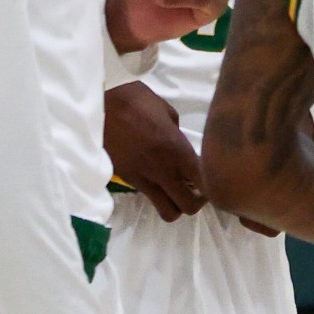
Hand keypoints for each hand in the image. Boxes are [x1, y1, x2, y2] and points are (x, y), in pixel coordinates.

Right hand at [104, 82, 205, 220]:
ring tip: (177, 190)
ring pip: (167, 212)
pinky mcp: (127, 180)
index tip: (211, 177)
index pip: (204, 183)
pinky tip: (158, 181)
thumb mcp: (168, 113)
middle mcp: (163, 171)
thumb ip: (178, 135)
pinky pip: (149, 198)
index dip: (212, 185)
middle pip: (189, 206)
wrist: (101, 104)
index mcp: (177, 150)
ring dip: (176, 205)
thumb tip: (181, 147)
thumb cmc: (138, 101)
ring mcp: (144, 179)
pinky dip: (158, 196)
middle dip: (197, 201)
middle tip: (196, 189)